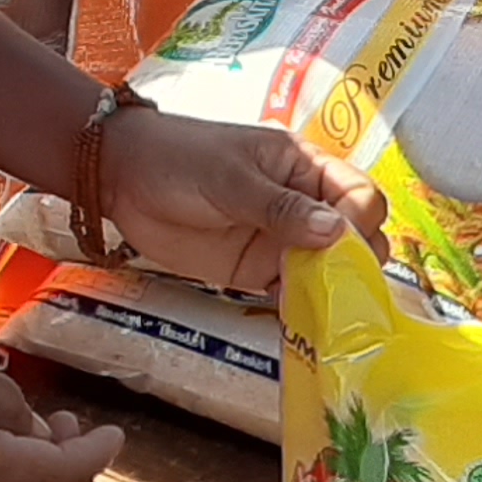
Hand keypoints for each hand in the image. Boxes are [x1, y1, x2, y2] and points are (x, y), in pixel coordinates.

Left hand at [102, 109, 382, 294]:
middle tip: (343, 287)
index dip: (360, 221)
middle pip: (355, 237)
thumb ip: (280, 207)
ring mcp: (282, 241)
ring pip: (329, 270)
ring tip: (326, 313)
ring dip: (333, 292)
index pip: (359, 195)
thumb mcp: (230, 178)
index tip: (342, 244)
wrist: (121, 178)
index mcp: (304, 168)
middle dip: (357, 263)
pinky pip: (294, 293)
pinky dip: (302, 309)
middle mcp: (302, 205)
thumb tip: (337, 232)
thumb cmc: (179, 158)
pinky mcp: (258, 271)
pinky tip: (299, 323)